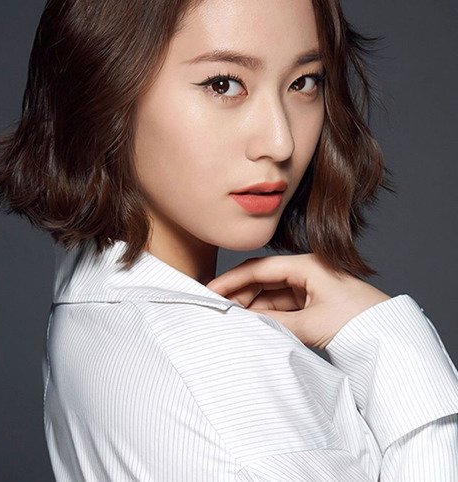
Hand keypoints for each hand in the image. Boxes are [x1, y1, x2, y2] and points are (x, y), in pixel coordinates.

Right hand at [206, 253, 390, 349]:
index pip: (260, 269)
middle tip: (218, 309)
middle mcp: (306, 272)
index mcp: (307, 265)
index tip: (212, 291)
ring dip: (252, 306)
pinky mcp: (313, 304)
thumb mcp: (311, 324)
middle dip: (240, 294)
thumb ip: (275, 323)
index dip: (233, 280)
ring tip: (232, 320)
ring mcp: (309, 288)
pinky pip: (283, 306)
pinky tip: (253, 325)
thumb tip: (244, 324)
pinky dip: (267, 315)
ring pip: (271, 294)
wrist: (389, 337)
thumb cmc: (357, 322)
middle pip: (263, 280)